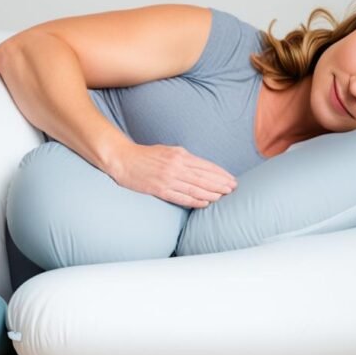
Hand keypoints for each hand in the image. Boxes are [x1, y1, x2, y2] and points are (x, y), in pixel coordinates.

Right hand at [107, 143, 237, 208]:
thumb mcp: (167, 151)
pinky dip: (195, 201)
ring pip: (195, 188)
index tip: (231, 179)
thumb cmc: (145, 155)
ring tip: (223, 197)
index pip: (205, 166)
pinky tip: (205, 203)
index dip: (220, 173)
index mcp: (180, 155)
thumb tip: (200, 168)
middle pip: (204, 177)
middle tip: (233, 189)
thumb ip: (184, 158)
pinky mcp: (159, 189)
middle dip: (220, 184)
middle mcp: (176, 166)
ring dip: (211, 193)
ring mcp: (168, 178)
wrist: (123, 159)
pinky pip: (181, 197)